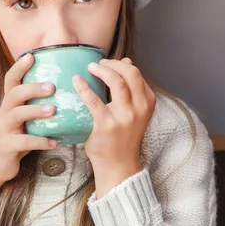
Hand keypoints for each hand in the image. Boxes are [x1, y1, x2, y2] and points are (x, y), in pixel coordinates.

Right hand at [0, 53, 56, 208]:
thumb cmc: (16, 135)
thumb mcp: (23, 118)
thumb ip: (36, 104)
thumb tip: (65, 89)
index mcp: (10, 103)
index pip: (10, 80)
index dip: (19, 67)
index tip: (31, 56)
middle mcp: (5, 112)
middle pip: (14, 94)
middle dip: (32, 88)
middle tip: (51, 87)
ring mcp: (4, 129)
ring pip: (16, 115)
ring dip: (35, 111)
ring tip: (53, 110)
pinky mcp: (7, 146)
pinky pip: (23, 141)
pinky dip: (40, 141)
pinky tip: (54, 142)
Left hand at [73, 57, 155, 197]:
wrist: (118, 164)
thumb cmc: (123, 136)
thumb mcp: (134, 110)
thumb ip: (131, 88)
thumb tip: (126, 61)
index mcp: (147, 102)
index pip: (137, 74)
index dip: (121, 64)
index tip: (109, 63)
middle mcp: (139, 108)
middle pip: (130, 74)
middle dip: (113, 64)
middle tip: (99, 63)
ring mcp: (124, 116)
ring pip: (117, 82)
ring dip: (102, 70)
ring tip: (91, 67)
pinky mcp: (106, 124)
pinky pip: (94, 100)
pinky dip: (84, 87)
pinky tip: (77, 80)